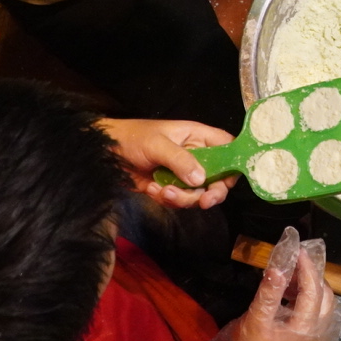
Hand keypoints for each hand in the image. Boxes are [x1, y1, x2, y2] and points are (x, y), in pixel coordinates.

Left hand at [97, 118, 237, 208]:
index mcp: (198, 137)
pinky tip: (152, 189)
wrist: (106, 153)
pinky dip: (167, 200)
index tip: (227, 180)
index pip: (228, 148)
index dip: (234, 164)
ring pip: (199, 194)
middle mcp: (196, 156)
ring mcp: (183, 174)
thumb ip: (180, 160)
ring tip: (162, 191)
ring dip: (183, 198)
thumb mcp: (157, 144)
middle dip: (212, 193)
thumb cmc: (133, 137)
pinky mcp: (170, 188)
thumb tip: (201, 179)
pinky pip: (179, 201)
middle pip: (219, 178)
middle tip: (203, 202)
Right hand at [228, 228, 340, 340]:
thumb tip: (280, 264)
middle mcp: (322, 335)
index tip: (298, 249)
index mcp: (307, 328)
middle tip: (293, 263)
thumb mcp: (255, 321)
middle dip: (312, 276)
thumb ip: (270, 292)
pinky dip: (316, 305)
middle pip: (325, 295)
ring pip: (328, 307)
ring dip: (314, 290)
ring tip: (292, 280)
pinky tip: (297, 301)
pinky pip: (326, 320)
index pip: (313, 287)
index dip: (306, 266)